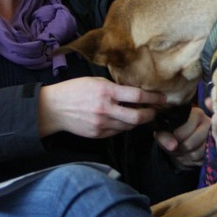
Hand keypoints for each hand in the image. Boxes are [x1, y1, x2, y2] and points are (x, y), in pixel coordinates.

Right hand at [38, 77, 163, 137]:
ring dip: (138, 121)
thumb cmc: (74, 90)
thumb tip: (135, 91)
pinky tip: (124, 120)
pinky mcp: (98, 134)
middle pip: (138, 116)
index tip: (163, 98)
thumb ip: (115, 87)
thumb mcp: (95, 82)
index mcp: (106, 92)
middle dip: (150, 114)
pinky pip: (118, 131)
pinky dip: (124, 126)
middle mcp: (106, 109)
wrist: (53, 108)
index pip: (137, 95)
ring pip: (129, 126)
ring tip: (142, 114)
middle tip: (155, 110)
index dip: (153, 97)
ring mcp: (102, 124)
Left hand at [155, 107, 209, 167]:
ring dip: (186, 156)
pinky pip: (202, 160)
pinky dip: (193, 161)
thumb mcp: (163, 132)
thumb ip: (164, 136)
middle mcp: (208, 123)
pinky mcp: (215, 150)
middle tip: (177, 146)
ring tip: (183, 150)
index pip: (181, 133)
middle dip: (180, 149)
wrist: (182, 142)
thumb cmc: (173, 133)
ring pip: (196, 154)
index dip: (173, 140)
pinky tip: (190, 154)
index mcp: (196, 114)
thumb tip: (173, 146)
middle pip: (189, 145)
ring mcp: (213, 138)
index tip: (172, 138)